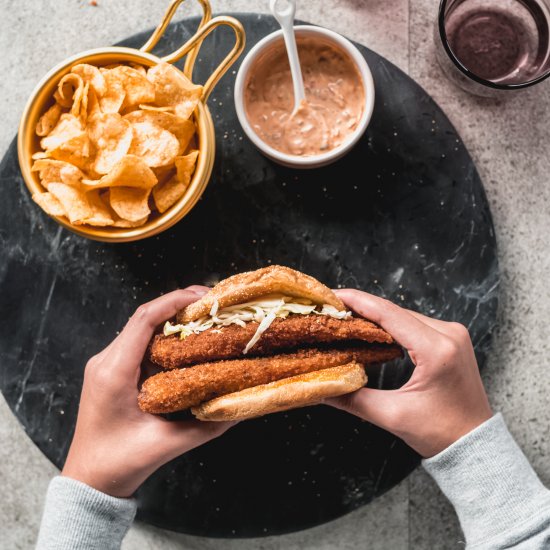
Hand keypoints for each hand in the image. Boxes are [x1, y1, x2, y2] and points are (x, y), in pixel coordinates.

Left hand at [62, 287, 235, 497]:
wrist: (88, 480)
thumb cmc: (118, 463)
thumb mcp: (165, 445)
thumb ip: (205, 427)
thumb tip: (239, 407)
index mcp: (113, 372)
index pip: (144, 320)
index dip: (174, 301)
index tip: (203, 296)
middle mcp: (106, 361)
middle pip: (145, 317)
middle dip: (179, 304)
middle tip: (213, 303)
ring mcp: (107, 364)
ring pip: (143, 327)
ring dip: (174, 318)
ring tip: (206, 316)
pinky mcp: (113, 370)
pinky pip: (141, 342)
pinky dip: (166, 335)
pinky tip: (189, 340)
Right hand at [327, 289, 491, 457]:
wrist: (476, 445)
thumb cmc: (442, 433)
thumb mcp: (393, 415)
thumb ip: (353, 399)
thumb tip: (321, 388)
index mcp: (437, 349)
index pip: (388, 314)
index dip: (357, 302)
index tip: (332, 296)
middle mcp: (449, 334)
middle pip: (394, 311)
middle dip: (361, 308)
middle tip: (331, 309)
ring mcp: (453, 334)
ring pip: (403, 315)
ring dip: (375, 315)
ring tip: (345, 317)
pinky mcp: (451, 339)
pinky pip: (414, 323)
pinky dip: (390, 324)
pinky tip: (371, 328)